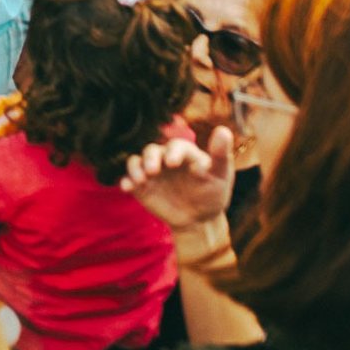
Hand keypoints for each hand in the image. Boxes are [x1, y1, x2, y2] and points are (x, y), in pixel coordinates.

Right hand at [120, 126, 235, 230]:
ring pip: (136, 161)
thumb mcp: (221, 175)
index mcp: (184, 152)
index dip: (173, 152)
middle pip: (152, 150)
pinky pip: (129, 179)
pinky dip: (126, 181)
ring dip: (135, 168)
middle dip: (150, 158)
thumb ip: (221, 155)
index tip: (173, 163)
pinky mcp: (141, 186)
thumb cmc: (213, 193)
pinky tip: (127, 188)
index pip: (176, 146)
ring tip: (140, 179)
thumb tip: (224, 130)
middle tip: (153, 170)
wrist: (199, 218)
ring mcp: (152, 172)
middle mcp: (164, 158)